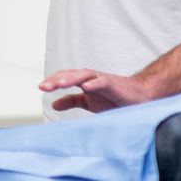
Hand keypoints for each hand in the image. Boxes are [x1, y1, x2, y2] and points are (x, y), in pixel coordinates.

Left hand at [40, 69, 161, 113]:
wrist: (139, 97)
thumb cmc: (113, 98)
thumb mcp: (88, 102)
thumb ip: (72, 101)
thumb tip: (53, 104)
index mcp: (83, 82)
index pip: (65, 78)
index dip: (53, 81)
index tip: (41, 87)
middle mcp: (91, 78)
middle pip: (71, 75)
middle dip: (57, 80)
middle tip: (44, 86)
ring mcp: (102, 80)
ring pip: (84, 75)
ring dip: (71, 79)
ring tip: (59, 84)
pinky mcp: (115, 85)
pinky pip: (103, 81)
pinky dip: (95, 83)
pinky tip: (86, 86)